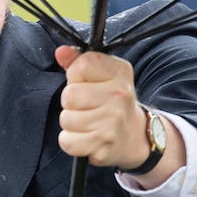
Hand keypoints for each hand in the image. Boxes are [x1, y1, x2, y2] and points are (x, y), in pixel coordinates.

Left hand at [55, 46, 181, 178]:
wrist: (135, 137)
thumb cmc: (111, 102)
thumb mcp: (101, 75)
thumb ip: (78, 61)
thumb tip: (61, 52)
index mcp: (119, 72)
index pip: (82, 65)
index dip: (76, 75)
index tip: (86, 83)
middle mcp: (120, 95)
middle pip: (69, 95)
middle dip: (71, 102)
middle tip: (86, 106)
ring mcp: (113, 121)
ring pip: (66, 119)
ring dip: (71, 123)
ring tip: (88, 122)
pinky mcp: (103, 144)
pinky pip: (68, 141)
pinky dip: (71, 142)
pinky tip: (86, 137)